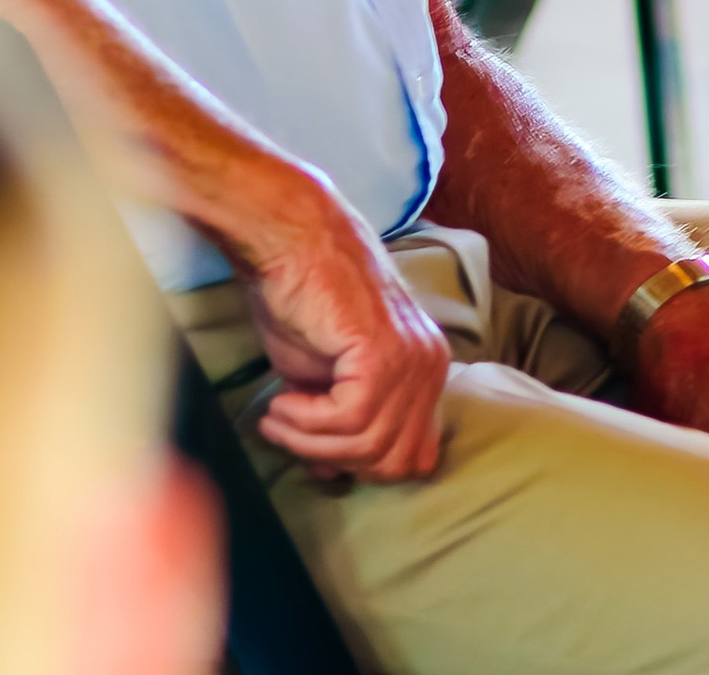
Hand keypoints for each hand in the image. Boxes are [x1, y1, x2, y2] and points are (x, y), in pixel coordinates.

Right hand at [234, 165, 450, 483]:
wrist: (288, 233)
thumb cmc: (301, 295)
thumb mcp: (324, 376)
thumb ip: (340, 420)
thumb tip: (331, 475)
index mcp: (426, 368)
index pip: (414, 455)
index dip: (360, 464)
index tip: (312, 448)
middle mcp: (430, 364)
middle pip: (395, 460)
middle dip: (335, 459)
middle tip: (289, 433)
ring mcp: (412, 358)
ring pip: (370, 445)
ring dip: (312, 443)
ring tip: (277, 418)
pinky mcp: (383, 353)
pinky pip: (350, 420)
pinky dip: (309, 423)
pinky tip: (282, 402)